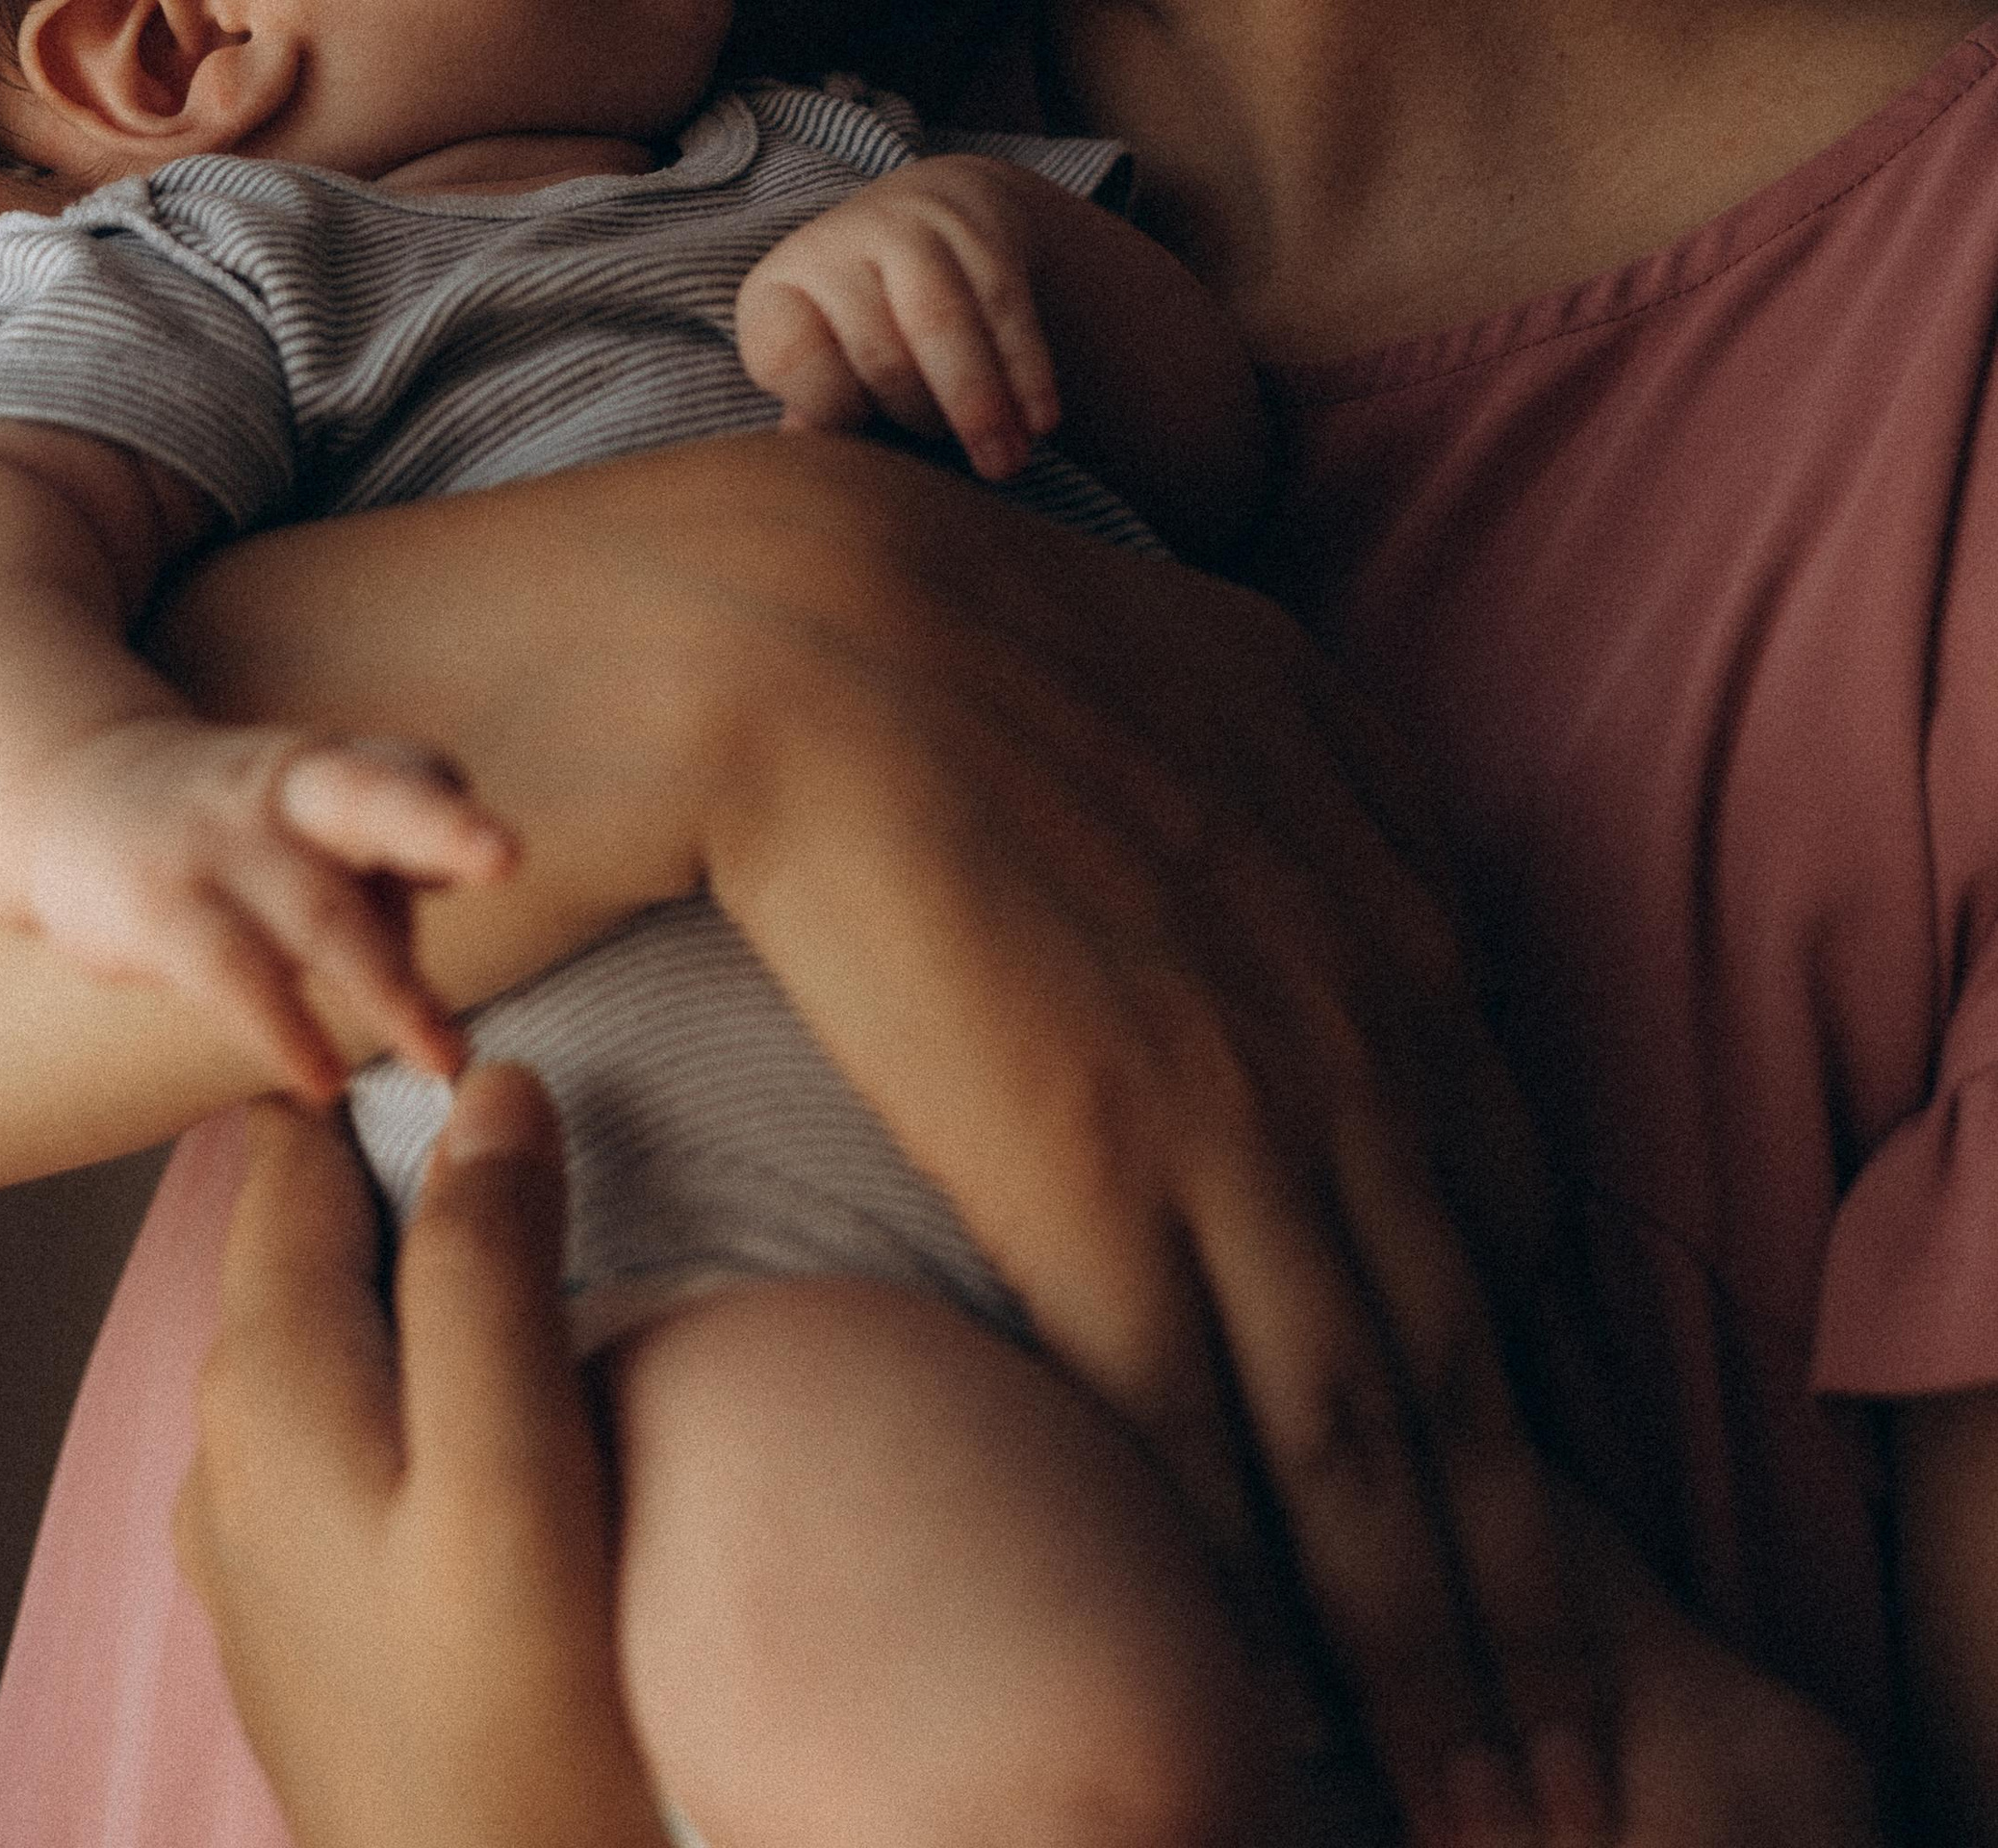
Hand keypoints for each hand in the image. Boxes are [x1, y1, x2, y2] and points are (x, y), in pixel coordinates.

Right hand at [25, 720, 516, 1102]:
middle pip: (371, 795)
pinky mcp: (158, 907)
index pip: (410, 772)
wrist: (71, 797)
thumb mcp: (304, 817)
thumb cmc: (226, 829)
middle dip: (440, 825)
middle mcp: (283, 793)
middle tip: (506, 856)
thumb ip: (381, 864)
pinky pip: (231, 972)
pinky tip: (324, 1080)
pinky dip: (283, 1028)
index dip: (452, 813)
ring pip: (315, 908)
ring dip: (388, 985)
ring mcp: (218, 846)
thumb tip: (442, 927)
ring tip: (442, 1056)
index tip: (499, 858)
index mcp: (329, 771)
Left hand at [175, 1071, 672, 1847]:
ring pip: (324, 1330)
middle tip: (517, 1085)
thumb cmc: (517, 1718)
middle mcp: (229, 1448)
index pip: (292, 1145)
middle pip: (304, 1234)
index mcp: (266, 1382)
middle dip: (391, 1153)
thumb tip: (488, 1084)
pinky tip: (483, 1381)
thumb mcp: (512, 1470)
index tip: (460, 1000)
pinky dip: (402, 1363)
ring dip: (403, 1263)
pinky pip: (344, 1422)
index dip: (373, 1062)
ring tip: (521, 1212)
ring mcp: (254, 1542)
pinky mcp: (303, 1610)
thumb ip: (486, 1267)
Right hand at [679, 434, 1604, 1847]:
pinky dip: (1241, 1568)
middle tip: (1535, 1753)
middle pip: (1462, 1381)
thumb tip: (1416, 887)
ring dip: (1410, 1634)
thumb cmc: (1012, 633)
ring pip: (1364, 1443)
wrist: (829, 631)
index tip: (1517, 1512)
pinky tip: (1254, 1671)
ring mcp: (1234, 1135)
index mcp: (1396, 950)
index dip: (1513, 1384)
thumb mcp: (1262, 674)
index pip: (1502, 1226)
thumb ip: (1361, 792)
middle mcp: (1353, 1062)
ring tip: (1440, 1772)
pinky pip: (1200, 1428)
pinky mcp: (1092, 1195)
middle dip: (1508, 1593)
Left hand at [735, 155, 1060, 480]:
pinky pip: (1004, 308)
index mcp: (778, 293)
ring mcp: (906, 229)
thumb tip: (809, 456)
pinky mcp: (975, 227)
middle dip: (922, 416)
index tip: (869, 435)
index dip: (831, 408)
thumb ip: (820, 413)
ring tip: (1006, 465)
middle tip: (955, 464)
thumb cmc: (866, 325)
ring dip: (980, 406)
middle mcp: (833, 249)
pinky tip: (1040, 421)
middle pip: (879, 352)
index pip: (792, 359)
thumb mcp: (827, 363)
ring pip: (942, 325)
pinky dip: (1025, 373)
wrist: (928, 214)